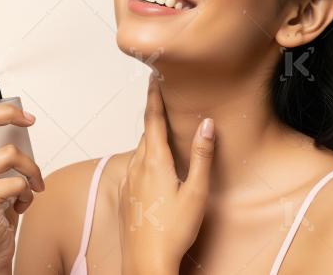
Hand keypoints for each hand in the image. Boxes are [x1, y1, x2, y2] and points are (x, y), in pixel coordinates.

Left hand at [118, 72, 215, 273]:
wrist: (146, 261)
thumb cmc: (173, 230)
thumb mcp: (196, 192)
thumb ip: (201, 156)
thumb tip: (207, 124)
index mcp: (154, 161)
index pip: (152, 119)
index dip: (154, 96)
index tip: (154, 77)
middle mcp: (136, 166)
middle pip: (146, 133)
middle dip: (155, 115)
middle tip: (163, 97)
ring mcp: (128, 180)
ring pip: (141, 150)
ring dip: (152, 138)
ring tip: (164, 130)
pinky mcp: (126, 193)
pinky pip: (135, 167)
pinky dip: (146, 157)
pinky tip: (156, 167)